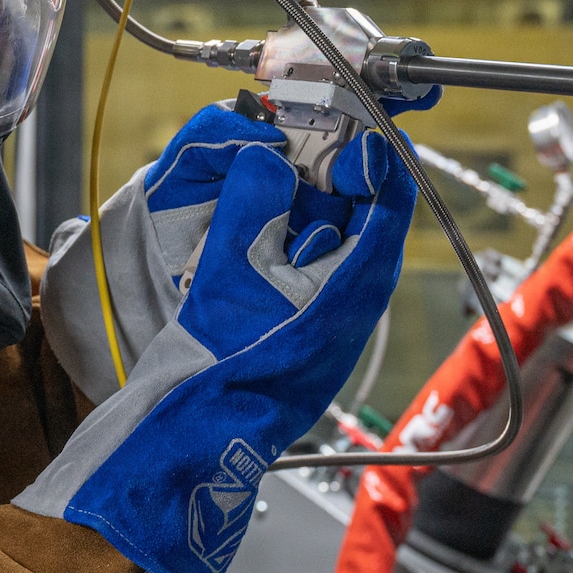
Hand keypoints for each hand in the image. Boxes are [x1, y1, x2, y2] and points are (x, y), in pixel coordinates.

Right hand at [17, 128, 415, 572]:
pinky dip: (283, 234)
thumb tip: (264, 158)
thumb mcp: (229, 274)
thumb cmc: (211, 379)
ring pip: (331, 242)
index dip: (371, 154)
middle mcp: (349, 311)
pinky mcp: (291, 337)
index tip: (347, 118)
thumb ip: (251, 207)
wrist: (183, 454)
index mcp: (352, 295)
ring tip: (272, 160)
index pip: (389, 206)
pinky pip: (302, 268)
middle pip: (361, 219)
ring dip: (305, 198)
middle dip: (333, 170)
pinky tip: (251, 216)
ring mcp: (322, 327)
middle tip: (299, 130)